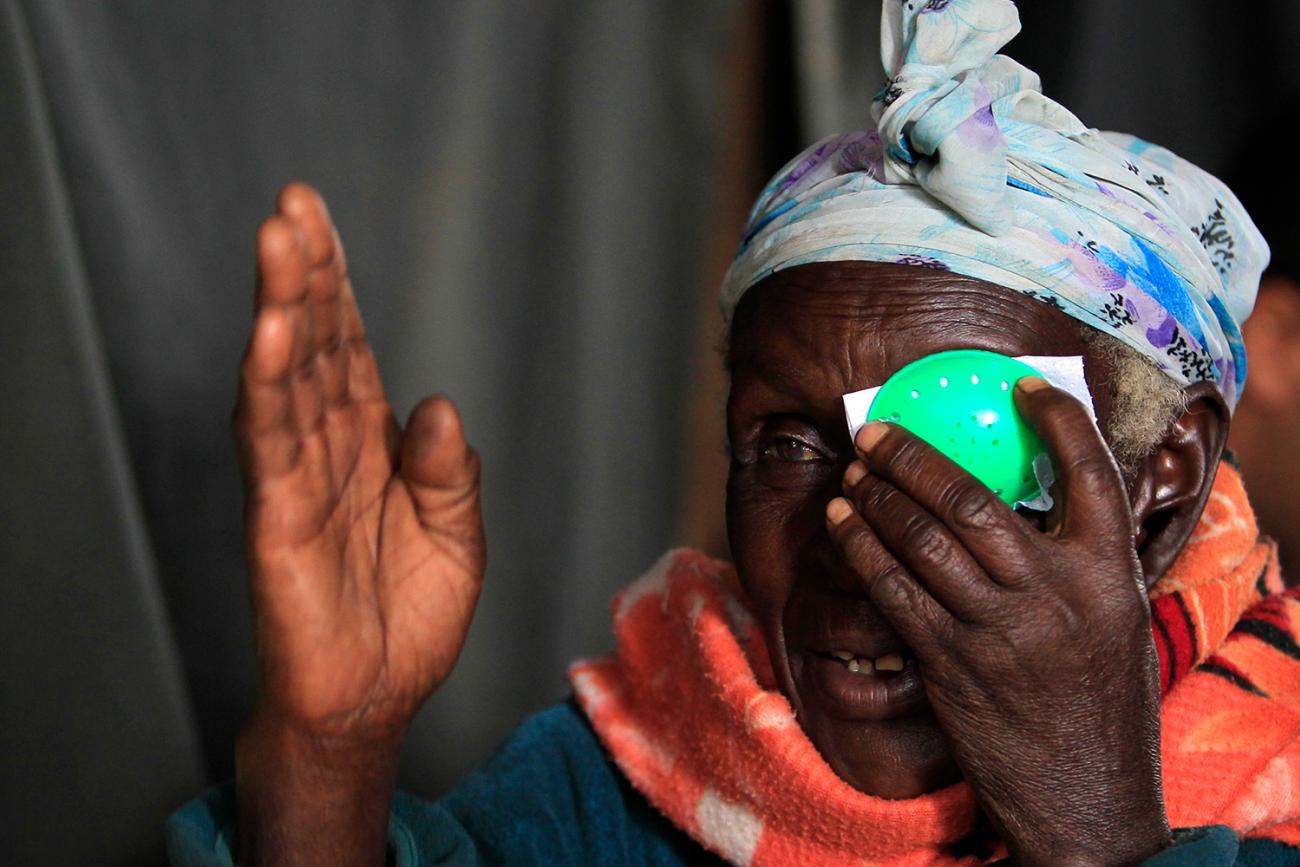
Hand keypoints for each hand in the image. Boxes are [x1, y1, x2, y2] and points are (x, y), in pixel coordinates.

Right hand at [232, 184, 484, 864]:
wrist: (372, 701)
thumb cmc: (407, 621)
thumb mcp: (457, 539)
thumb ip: (449, 473)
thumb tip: (437, 403)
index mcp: (372, 448)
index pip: (352, 351)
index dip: (339, 286)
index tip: (323, 221)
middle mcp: (329, 451)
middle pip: (316, 347)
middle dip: (306, 273)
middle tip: (294, 202)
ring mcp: (297, 481)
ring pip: (287, 380)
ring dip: (284, 309)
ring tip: (279, 240)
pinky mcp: (277, 520)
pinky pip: (272, 445)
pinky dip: (271, 389)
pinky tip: (272, 335)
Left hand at [826, 377, 1169, 865]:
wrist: (1087, 797)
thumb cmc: (1101, 704)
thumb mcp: (1115, 622)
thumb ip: (1079, 563)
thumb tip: (1026, 501)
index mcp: (1108, 575)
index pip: (1090, 473)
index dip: (1057, 418)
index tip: (1021, 385)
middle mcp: (1052, 592)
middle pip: (971, 497)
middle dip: (912, 456)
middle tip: (877, 432)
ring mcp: (997, 628)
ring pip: (920, 538)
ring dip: (876, 496)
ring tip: (853, 472)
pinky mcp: (950, 663)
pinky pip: (893, 591)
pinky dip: (862, 549)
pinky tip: (843, 525)